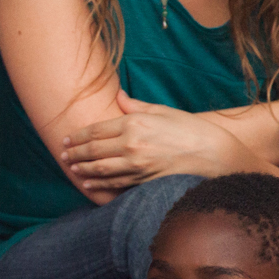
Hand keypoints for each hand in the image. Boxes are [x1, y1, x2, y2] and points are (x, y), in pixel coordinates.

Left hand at [60, 92, 255, 191]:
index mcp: (135, 123)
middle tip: (63, 155)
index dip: (78, 136)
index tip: (66, 139)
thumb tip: (117, 95)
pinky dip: (98, 182)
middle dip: (75, 153)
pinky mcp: (143, 181)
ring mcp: (137, 165)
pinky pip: (114, 182)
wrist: (215, 155)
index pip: (97, 130)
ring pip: (100, 168)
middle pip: (93, 150)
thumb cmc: (190, 129)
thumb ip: (136, 106)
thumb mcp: (163, 111)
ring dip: (82, 169)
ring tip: (72, 168)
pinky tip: (88, 182)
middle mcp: (132, 144)